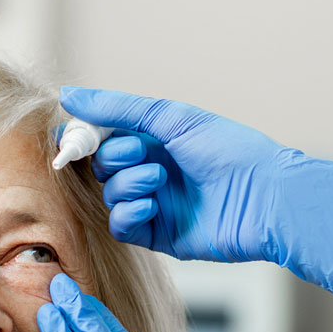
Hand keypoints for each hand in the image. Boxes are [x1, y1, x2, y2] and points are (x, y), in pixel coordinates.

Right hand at [60, 86, 332, 300]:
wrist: (265, 196)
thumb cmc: (228, 150)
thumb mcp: (170, 117)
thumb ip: (117, 108)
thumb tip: (67, 95)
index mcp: (156, 140)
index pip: (104, 139)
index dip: (89, 139)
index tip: (78, 138)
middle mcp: (153, 171)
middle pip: (103, 169)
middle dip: (115, 160)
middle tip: (142, 154)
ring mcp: (156, 205)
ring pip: (111, 197)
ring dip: (127, 185)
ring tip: (158, 179)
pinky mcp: (161, 236)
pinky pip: (123, 227)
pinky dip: (128, 214)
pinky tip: (150, 205)